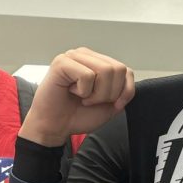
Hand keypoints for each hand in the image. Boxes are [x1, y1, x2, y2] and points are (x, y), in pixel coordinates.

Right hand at [19, 48, 133, 146]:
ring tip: (82, 97)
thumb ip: (123, 92)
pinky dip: (83, 91)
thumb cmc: (77, 115)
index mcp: (98, 62)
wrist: (55, 127)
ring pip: (105, 71)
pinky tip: (71, 92)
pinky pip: (87, 76)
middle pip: (118, 69)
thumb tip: (127, 85)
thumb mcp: (109, 105)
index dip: (124, 92)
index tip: (111, 105)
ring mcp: (73, 56)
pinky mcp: (62, 63)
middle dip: (109, 94)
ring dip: (96, 93)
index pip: (125, 70)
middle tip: (91, 101)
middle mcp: (86, 55)